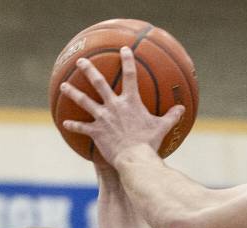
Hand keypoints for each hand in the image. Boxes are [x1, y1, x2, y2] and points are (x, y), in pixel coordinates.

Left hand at [60, 48, 184, 165]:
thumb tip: (182, 109)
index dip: (127, 60)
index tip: (123, 50)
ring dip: (73, 92)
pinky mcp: (96, 132)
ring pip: (84, 101)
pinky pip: (82, 127)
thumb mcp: (162, 128)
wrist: (135, 158)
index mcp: (131, 101)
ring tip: (64, 85)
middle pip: (99, 82)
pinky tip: (64, 123)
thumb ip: (171, 116)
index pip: (130, 75)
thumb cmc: (149, 143)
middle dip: (89, 69)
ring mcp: (103, 118)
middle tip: (81, 61)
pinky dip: (73, 125)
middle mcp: (114, 105)